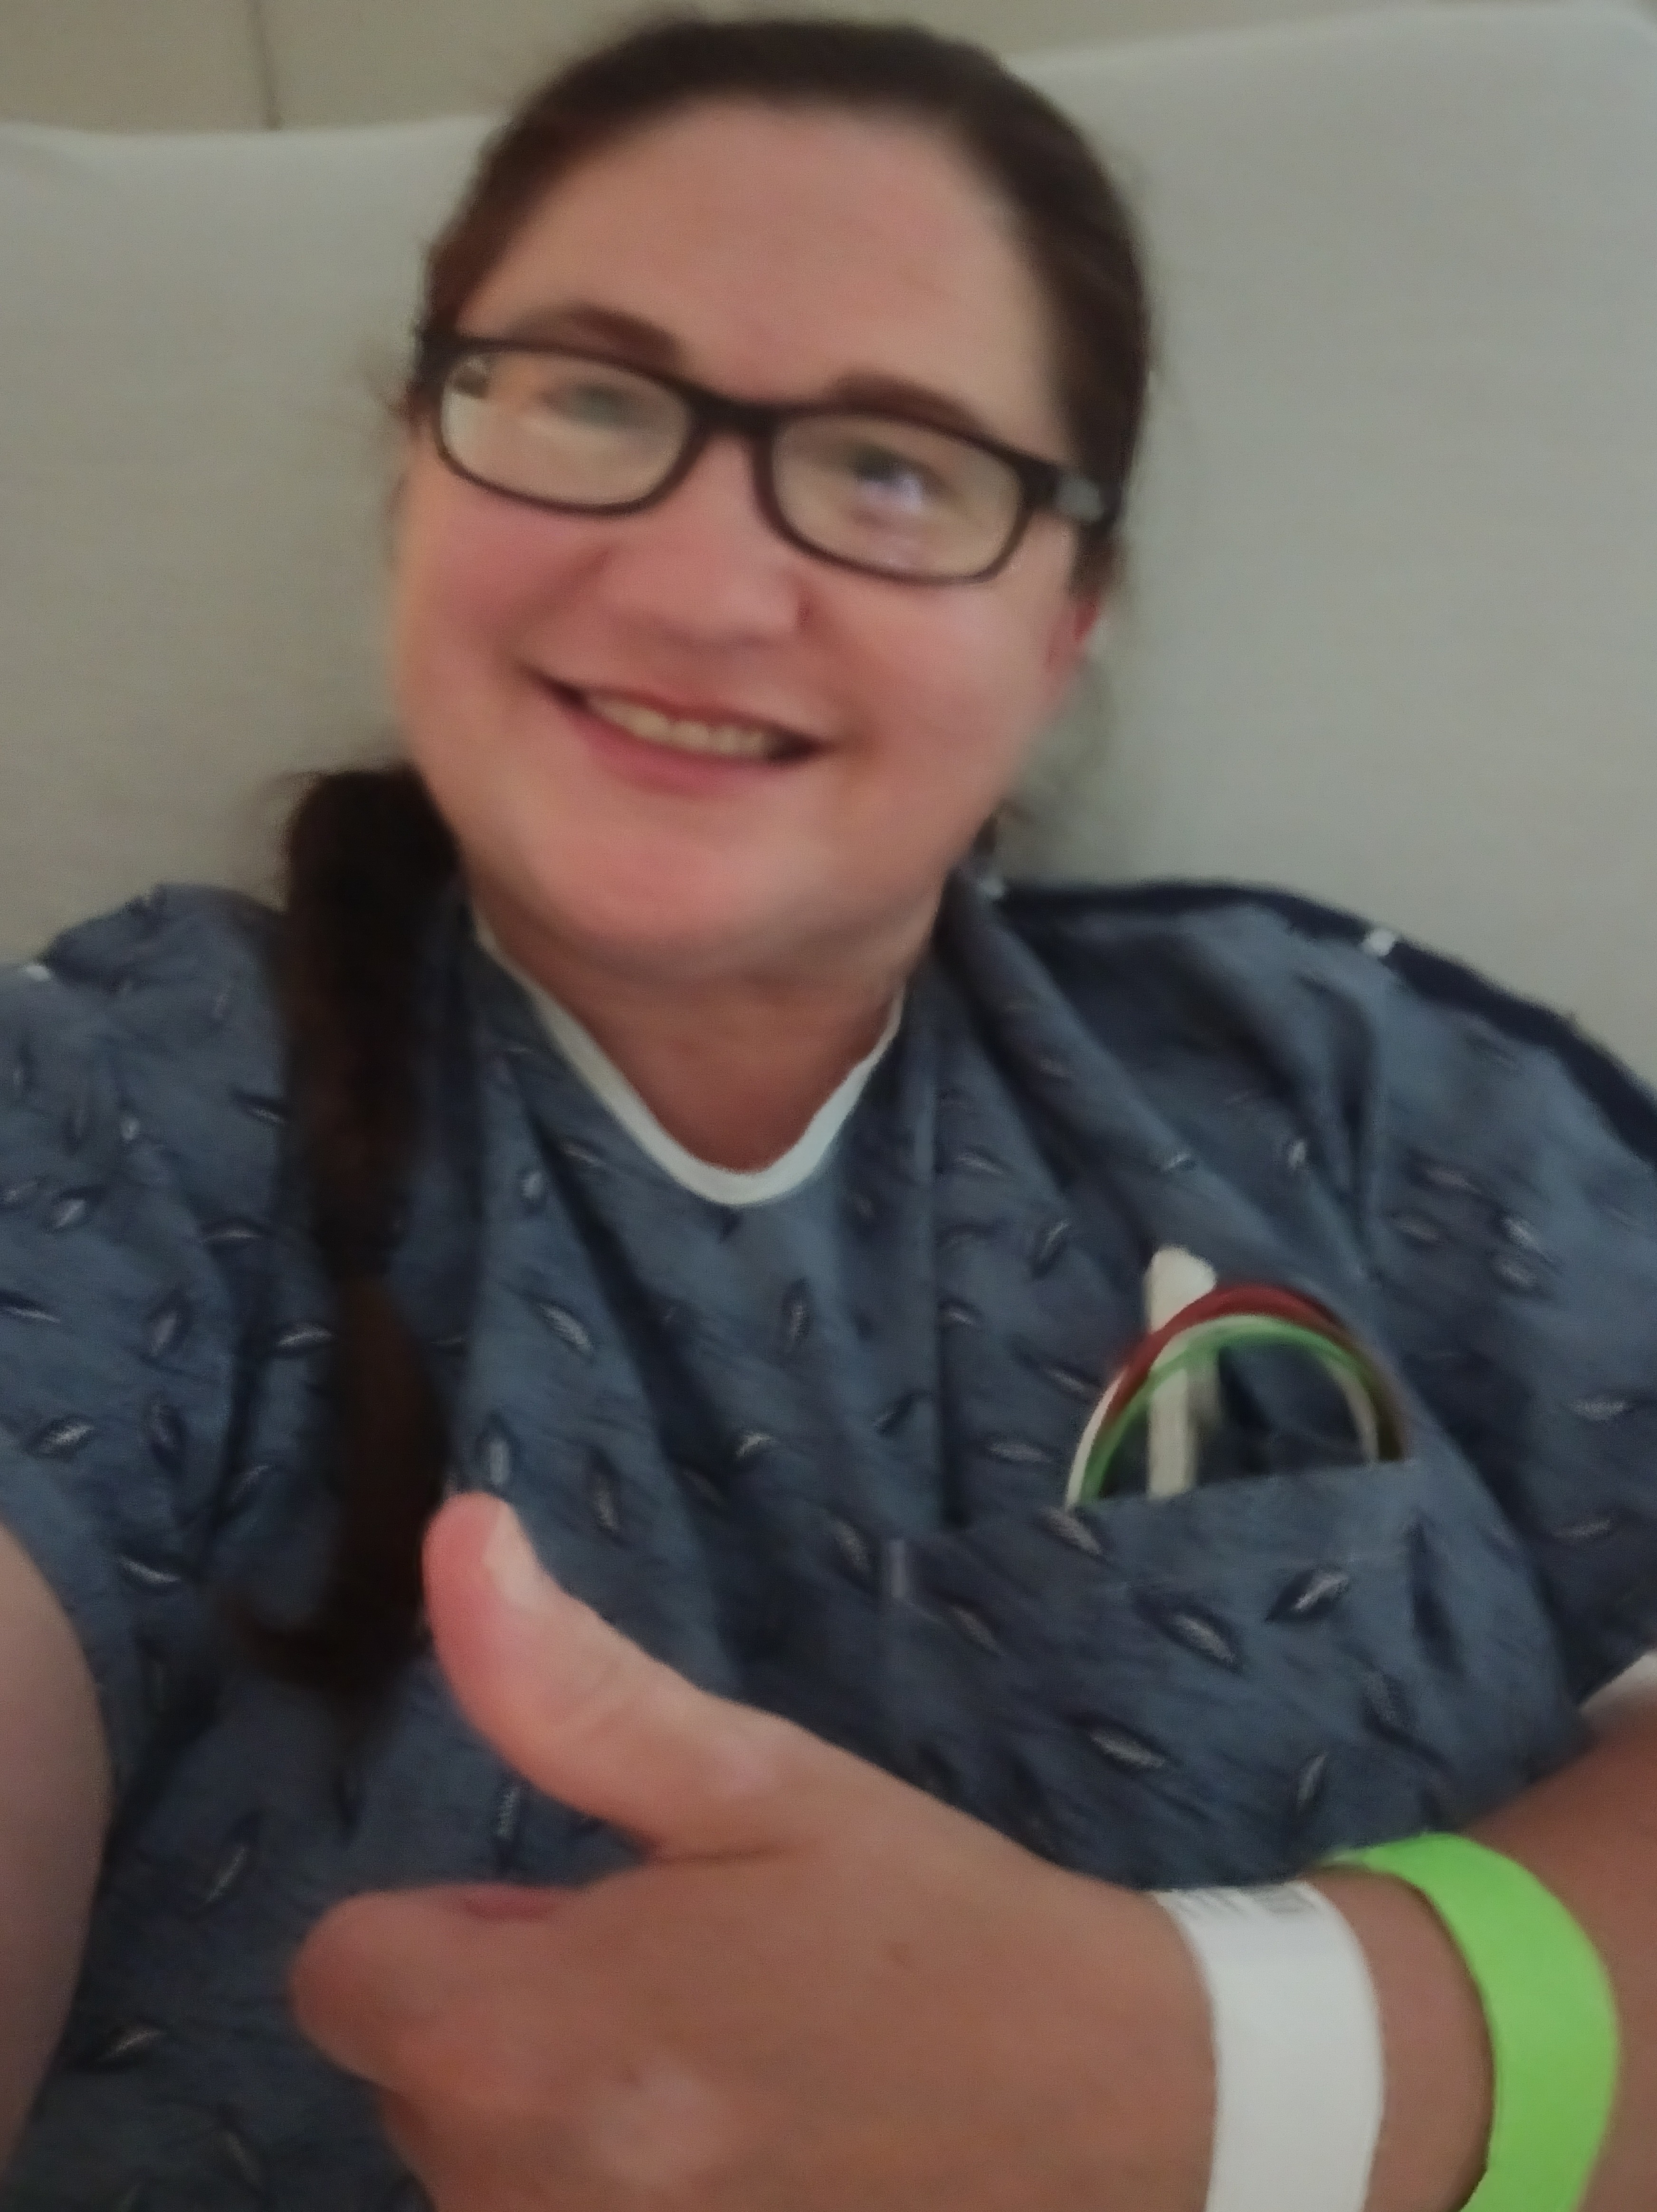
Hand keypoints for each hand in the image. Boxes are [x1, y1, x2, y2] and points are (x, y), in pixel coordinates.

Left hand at [289, 1494, 1210, 2210]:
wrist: (1119, 2108)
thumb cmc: (929, 1925)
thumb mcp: (757, 1783)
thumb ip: (571, 1686)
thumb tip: (454, 1539)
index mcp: (528, 2045)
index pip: (343, 1972)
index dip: (452, 1924)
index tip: (579, 1911)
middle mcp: (526, 2197)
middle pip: (414, 2077)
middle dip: (508, 2014)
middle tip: (685, 1976)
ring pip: (482, 2168)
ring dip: (562, 2113)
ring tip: (727, 2063)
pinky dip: (617, 2181)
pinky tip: (740, 2149)